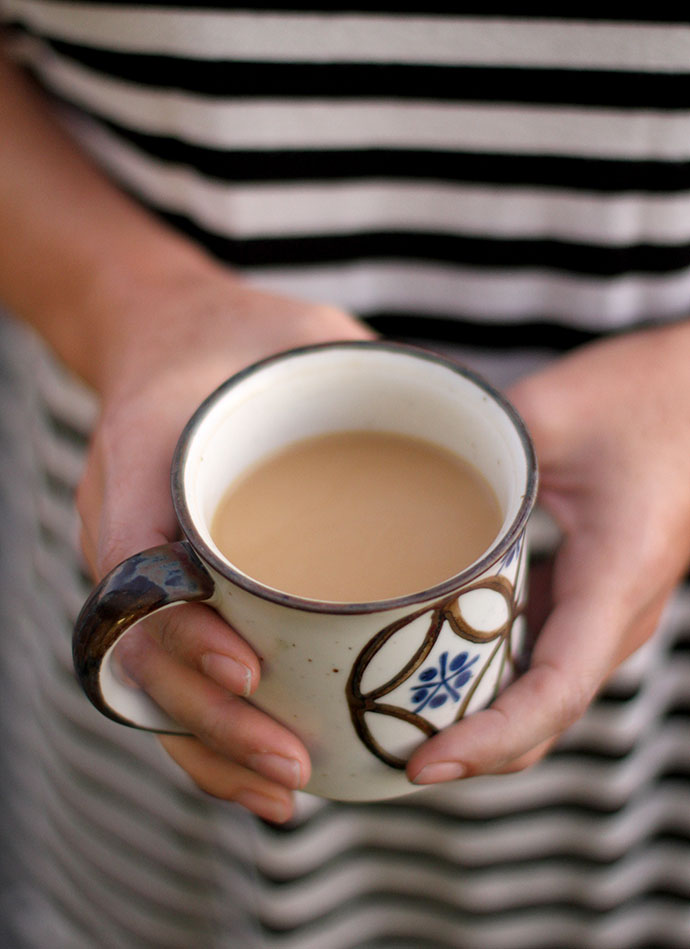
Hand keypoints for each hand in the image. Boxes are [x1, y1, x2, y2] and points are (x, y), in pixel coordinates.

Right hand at [77, 264, 372, 821]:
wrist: (182, 347)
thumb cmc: (239, 345)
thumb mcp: (295, 339)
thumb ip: (352, 370)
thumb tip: (451, 427)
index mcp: (143, 477)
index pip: (136, 577)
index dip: (182, 636)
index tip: (246, 665)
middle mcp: (132, 543)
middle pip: (145, 659)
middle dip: (214, 721)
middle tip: (292, 760)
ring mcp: (150, 579)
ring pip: (160, 687)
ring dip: (217, 750)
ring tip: (290, 789)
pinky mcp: (184, 595)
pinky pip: (186, 675)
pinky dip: (220, 734)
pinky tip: (278, 771)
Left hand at [407, 321, 689, 784]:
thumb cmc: (647, 397)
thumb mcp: (551, 409)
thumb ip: (470, 446)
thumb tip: (386, 464)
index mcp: (617, 576)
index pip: (556, 692)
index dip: (491, 740)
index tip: (425, 762)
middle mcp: (618, 611)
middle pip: (547, 715)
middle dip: (474, 748)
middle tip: (388, 749)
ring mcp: (607, 607)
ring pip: (545, 693)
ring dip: (482, 718)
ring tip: (401, 718)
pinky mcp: (592, 592)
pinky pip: (544, 655)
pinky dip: (495, 675)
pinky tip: (438, 656)